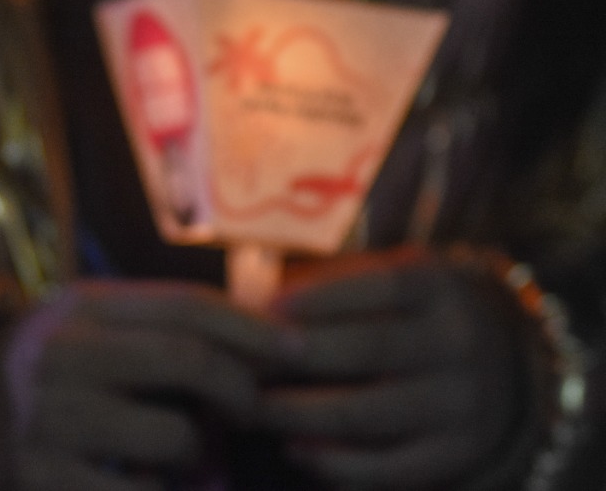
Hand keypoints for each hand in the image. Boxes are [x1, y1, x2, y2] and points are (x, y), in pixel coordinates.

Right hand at [0, 279, 280, 490]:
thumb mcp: (94, 329)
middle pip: (188, 359)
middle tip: (253, 410)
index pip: (183, 305)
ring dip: (200, 454)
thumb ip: (162, 330)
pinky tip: (147, 482)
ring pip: (175, 436)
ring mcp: (47, 421)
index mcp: (78, 309)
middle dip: (242, 389)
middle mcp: (58, 355)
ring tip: (185, 455)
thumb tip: (267, 343)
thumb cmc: (60, 374)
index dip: (252, 327)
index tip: (298, 350)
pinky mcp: (41, 480)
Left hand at [258, 247, 523, 488]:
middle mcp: (459, 343)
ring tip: (252, 409)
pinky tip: (294, 448)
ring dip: (297, 415)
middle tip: (238, 365)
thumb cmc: (412, 309)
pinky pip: (386, 467)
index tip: (261, 312)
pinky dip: (334, 463)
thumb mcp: (390, 275)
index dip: (313, 299)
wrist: (504, 360)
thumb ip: (331, 284)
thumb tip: (253, 303)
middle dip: (292, 360)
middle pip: (363, 351)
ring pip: (364, 415)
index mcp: (440, 287)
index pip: (374, 287)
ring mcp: (462, 403)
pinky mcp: (457, 454)